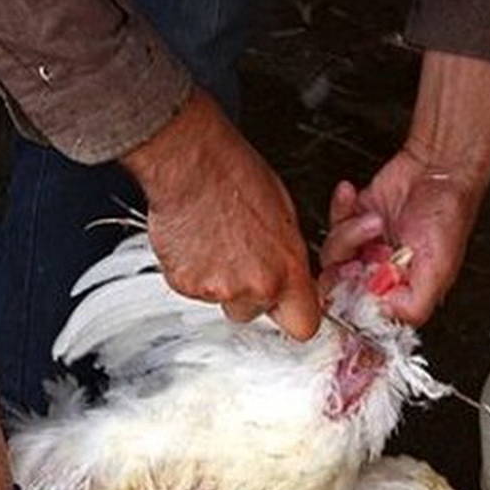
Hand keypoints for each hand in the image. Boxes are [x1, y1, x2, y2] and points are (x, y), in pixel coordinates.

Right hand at [121, 89, 321, 339]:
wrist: (190, 164)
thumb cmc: (235, 176)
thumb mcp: (284, 214)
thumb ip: (288, 256)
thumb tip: (288, 272)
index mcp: (287, 268)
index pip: (304, 325)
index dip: (293, 315)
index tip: (287, 306)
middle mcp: (255, 285)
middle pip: (255, 314)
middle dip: (249, 295)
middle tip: (240, 260)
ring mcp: (217, 289)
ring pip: (221, 301)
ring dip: (219, 281)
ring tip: (215, 243)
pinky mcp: (185, 285)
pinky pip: (192, 290)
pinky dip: (193, 272)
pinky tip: (197, 242)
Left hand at [320, 51, 489, 325]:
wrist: (438, 169)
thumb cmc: (448, 214)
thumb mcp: (439, 268)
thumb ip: (415, 303)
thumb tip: (388, 318)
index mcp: (398, 292)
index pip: (361, 312)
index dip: (351, 298)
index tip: (355, 279)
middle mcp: (378, 274)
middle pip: (338, 285)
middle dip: (347, 262)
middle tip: (362, 248)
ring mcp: (363, 249)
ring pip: (332, 254)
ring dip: (350, 231)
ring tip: (374, 218)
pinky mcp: (353, 223)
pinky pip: (332, 224)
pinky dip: (341, 208)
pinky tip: (355, 197)